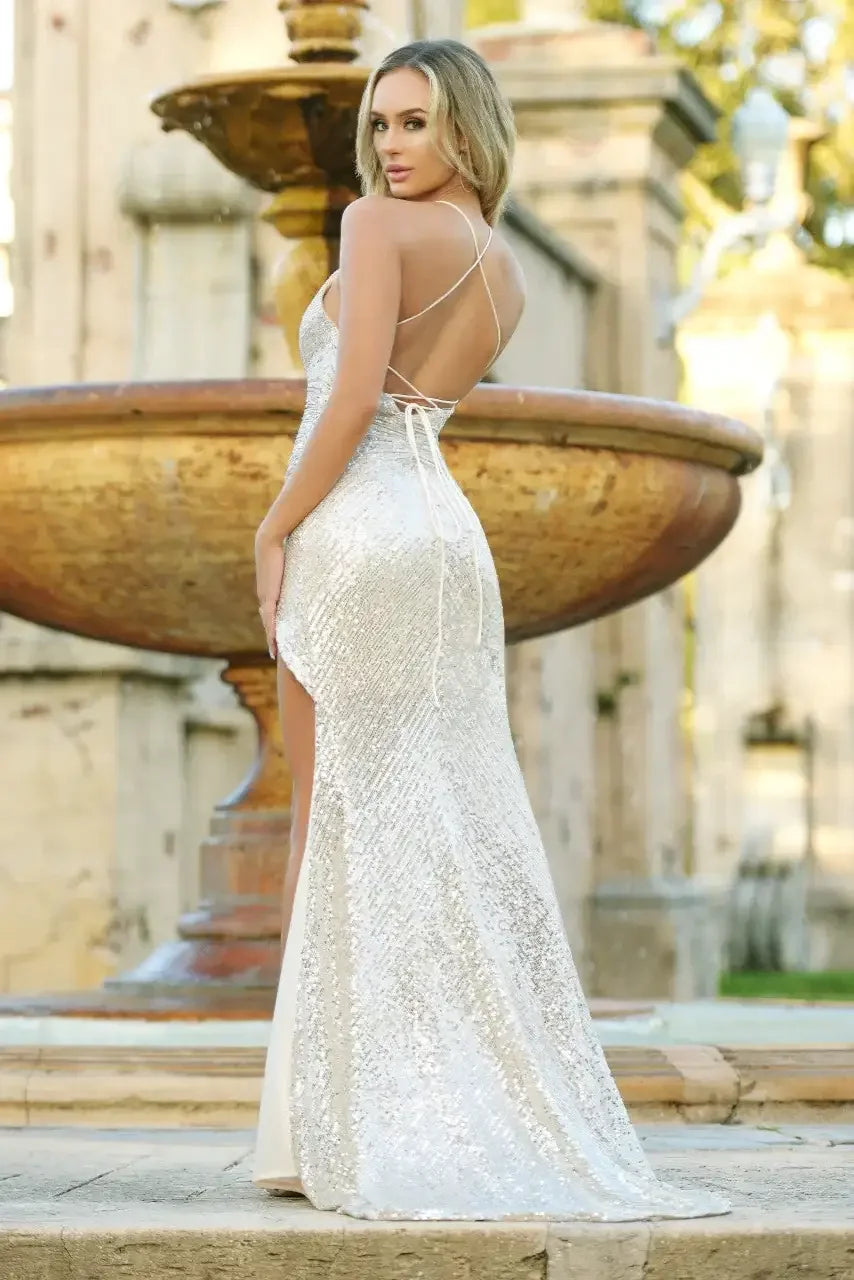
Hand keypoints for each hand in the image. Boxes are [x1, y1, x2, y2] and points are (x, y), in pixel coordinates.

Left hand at [255, 530, 285, 660]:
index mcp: (270, 590)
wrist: (269, 539)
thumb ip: (297, 569)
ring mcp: (265, 598)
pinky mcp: (269, 597)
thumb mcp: (291, 562)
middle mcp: (265, 596)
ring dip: (271, 640)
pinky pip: (270, 620)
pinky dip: (271, 633)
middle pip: (268, 622)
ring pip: (268, 624)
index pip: (272, 612)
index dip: (275, 626)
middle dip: (272, 637)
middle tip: (276, 651)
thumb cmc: (283, 545)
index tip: (279, 637)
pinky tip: (274, 645)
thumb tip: (311, 564)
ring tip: (275, 653)